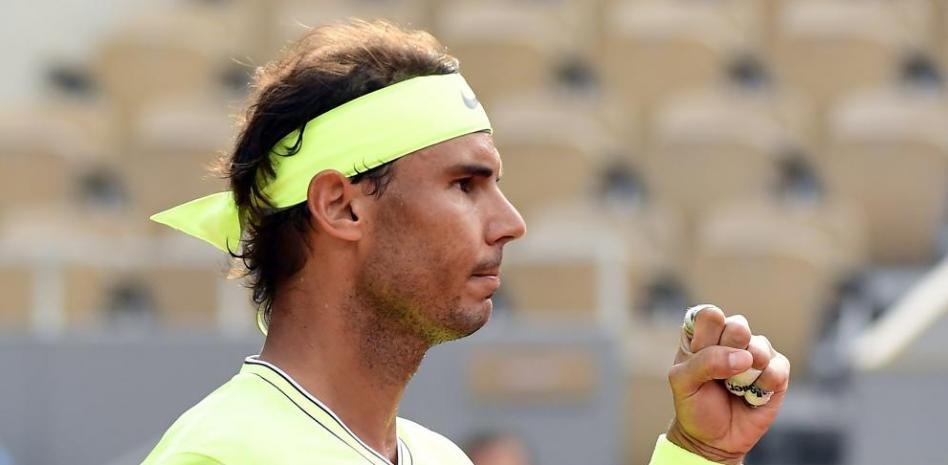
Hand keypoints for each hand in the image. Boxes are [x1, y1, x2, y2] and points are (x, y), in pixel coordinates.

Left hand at [665, 305, 790, 463]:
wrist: (713, 439)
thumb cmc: (694, 404)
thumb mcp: (683, 383)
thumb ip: (705, 362)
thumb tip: (745, 357)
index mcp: (702, 333)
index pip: (710, 315)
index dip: (706, 337)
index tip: (698, 357)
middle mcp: (730, 337)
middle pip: (738, 325)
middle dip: (727, 352)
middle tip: (719, 375)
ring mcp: (755, 352)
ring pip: (759, 346)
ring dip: (745, 373)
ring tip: (733, 388)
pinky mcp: (776, 370)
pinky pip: (777, 368)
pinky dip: (762, 385)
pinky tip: (750, 396)